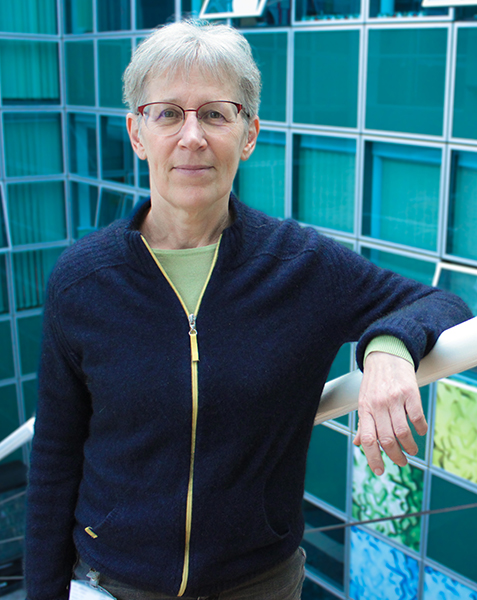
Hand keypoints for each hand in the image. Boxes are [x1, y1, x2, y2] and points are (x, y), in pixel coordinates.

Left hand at [353, 351, 426, 475]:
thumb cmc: (374, 381)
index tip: (380, 471)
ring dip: (409, 446)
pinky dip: (421, 429)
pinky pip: (417, 417)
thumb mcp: (364, 400)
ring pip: (403, 432)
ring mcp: (394, 399)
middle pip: (387, 439)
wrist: (386, 355)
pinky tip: (421, 432)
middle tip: (402, 462)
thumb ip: (364, 423)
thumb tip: (359, 443)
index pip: (368, 439)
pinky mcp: (410, 393)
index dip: (373, 458)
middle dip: (396, 457)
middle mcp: (378, 405)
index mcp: (365, 409)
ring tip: (412, 450)